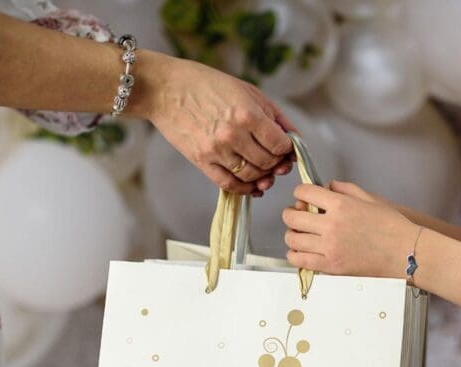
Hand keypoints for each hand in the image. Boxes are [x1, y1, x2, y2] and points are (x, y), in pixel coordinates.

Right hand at [131, 51, 294, 195]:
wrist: (165, 89)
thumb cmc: (206, 84)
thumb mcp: (247, 91)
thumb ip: (274, 115)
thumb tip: (294, 138)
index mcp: (248, 114)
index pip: (281, 145)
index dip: (288, 150)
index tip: (286, 148)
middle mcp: (234, 135)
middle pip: (268, 163)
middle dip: (276, 164)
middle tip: (276, 160)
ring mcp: (217, 151)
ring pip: (251, 176)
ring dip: (262, 177)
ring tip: (263, 170)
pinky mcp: (202, 161)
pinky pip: (229, 184)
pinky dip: (244, 189)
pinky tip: (250, 185)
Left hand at [282, 181, 419, 276]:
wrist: (405, 252)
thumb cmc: (391, 226)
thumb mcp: (370, 199)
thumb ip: (345, 189)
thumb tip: (327, 186)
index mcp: (340, 204)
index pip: (304, 192)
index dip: (300, 193)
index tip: (303, 197)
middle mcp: (331, 224)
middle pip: (292, 216)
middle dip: (290, 213)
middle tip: (296, 216)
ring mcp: (329, 247)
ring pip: (292, 239)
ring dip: (292, 234)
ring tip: (300, 235)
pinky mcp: (331, 266)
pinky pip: (299, 260)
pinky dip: (295, 255)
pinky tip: (301, 251)